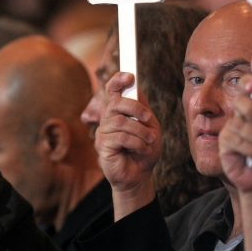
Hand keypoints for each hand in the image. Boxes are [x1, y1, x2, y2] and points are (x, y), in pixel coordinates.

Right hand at [94, 72, 160, 217]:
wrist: (140, 174)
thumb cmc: (145, 149)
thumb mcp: (149, 126)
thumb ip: (142, 108)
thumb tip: (134, 87)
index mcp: (119, 112)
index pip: (113, 90)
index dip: (118, 80)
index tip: (129, 76)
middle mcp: (109, 119)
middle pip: (116, 102)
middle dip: (135, 108)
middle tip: (147, 119)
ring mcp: (103, 131)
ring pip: (121, 122)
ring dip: (140, 131)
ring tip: (148, 141)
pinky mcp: (102, 145)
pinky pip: (120, 137)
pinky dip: (136, 143)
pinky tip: (141, 149)